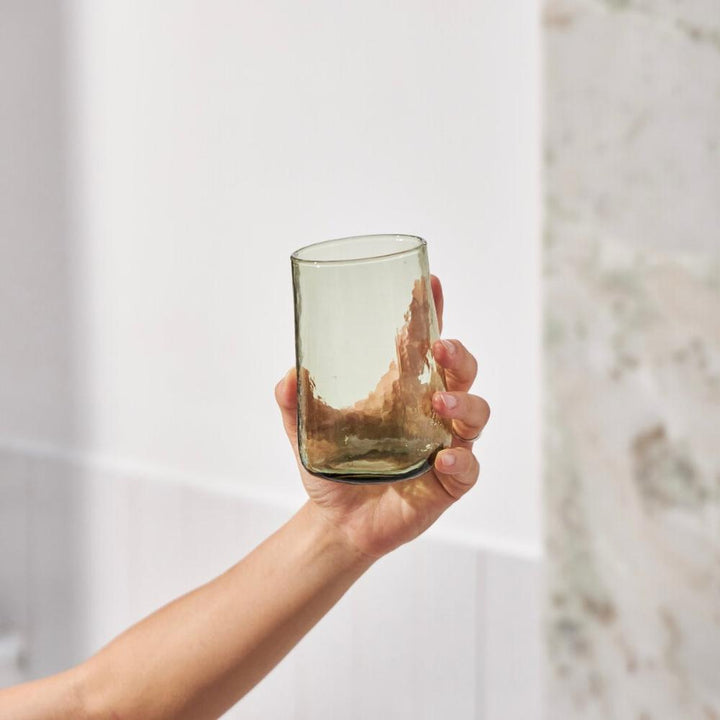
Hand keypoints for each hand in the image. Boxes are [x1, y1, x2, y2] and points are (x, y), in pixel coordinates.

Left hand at [275, 276, 490, 559]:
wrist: (338, 523)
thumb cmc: (332, 469)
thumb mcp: (307, 433)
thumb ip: (293, 403)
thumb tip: (289, 374)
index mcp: (402, 391)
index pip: (422, 344)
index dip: (429, 313)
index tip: (426, 282)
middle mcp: (430, 413)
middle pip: (460, 372)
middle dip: (458, 355)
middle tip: (439, 347)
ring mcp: (445, 445)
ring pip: (476, 414)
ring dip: (464, 404)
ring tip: (439, 405)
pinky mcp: (449, 482)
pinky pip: (468, 468)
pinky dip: (461, 461)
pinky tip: (443, 459)